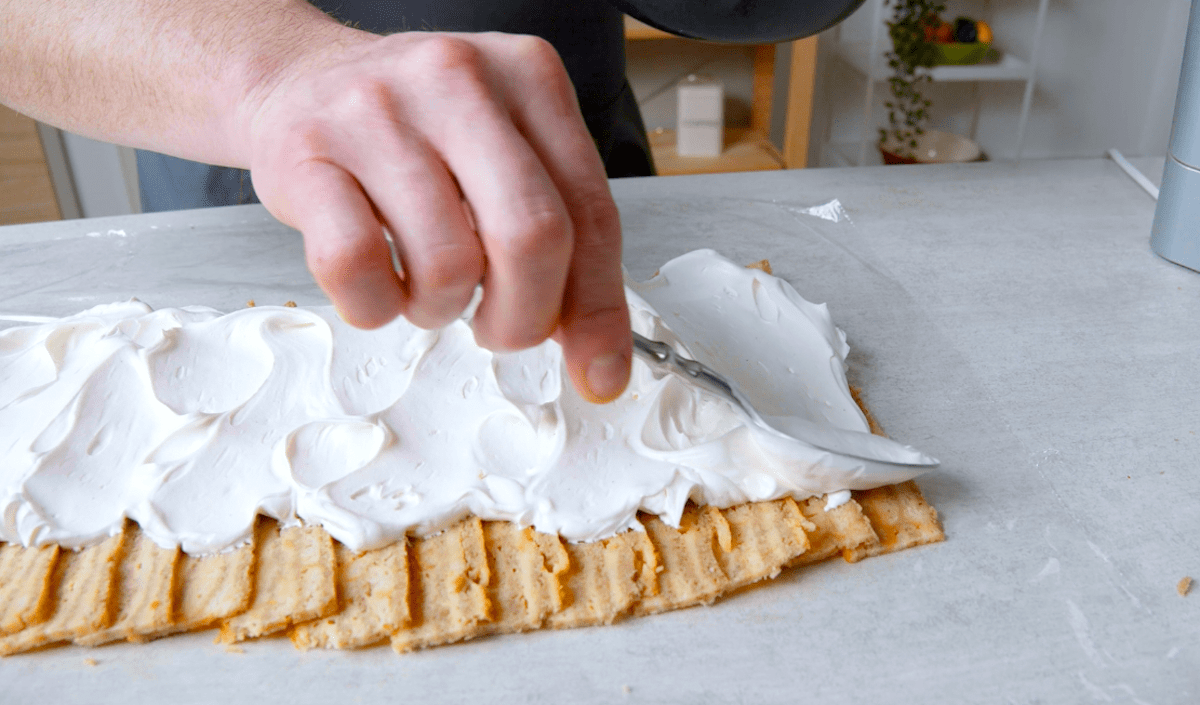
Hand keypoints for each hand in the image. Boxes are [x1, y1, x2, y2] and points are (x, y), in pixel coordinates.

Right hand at [242, 30, 630, 401]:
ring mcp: (378, 112)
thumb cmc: (416, 131)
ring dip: (440, 309)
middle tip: (501, 329)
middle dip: (524, 317)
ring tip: (425, 286)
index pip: (592, 214)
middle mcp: (459, 81)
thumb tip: (593, 347)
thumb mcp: (505, 157)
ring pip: (446, 264)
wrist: (297, 80)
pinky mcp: (306, 153)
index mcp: (530, 79)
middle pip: (531, 238)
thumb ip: (561, 233)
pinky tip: (379, 283)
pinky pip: (356, 265)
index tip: (601, 371)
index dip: (599, 309)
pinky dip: (374, 304)